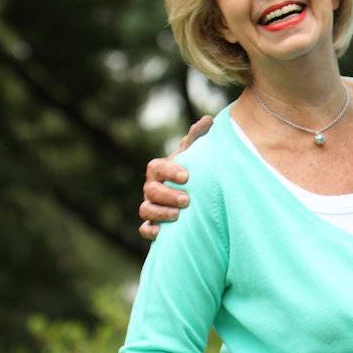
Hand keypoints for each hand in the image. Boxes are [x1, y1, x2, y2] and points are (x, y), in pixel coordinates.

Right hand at [138, 114, 212, 239]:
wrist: (191, 200)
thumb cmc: (191, 175)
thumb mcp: (194, 157)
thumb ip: (198, 140)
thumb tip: (208, 120)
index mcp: (160, 170)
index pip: (157, 167)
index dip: (169, 171)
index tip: (186, 176)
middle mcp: (151, 188)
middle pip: (150, 190)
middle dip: (167, 195)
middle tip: (186, 200)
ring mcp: (150, 206)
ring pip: (145, 209)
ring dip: (160, 212)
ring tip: (178, 215)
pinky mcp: (153, 225)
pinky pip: (144, 229)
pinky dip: (150, 230)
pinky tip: (161, 233)